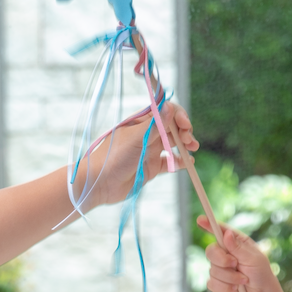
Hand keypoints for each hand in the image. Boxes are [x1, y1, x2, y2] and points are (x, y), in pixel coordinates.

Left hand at [80, 103, 198, 206]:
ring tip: (192, 148)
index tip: (184, 124)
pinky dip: (180, 161)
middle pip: (172, 127)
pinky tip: (188, 163)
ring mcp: (150, 151)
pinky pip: (171, 162)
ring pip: (174, 144)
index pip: (165, 112)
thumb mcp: (136, 138)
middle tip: (188, 140)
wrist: (99, 184)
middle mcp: (147, 135)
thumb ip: (155, 125)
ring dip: (185, 144)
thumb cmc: (113, 157)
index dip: (177, 115)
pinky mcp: (152, 167)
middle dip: (184, 131)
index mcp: (141, 123)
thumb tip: (170, 107)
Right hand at [199, 215, 283, 291]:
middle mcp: (225, 253)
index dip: (209, 225)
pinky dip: (226, 288)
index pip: (220, 231)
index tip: (200, 220)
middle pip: (210, 251)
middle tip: (235, 264)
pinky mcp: (215, 282)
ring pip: (212, 270)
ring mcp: (219, 268)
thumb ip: (238, 248)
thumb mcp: (254, 259)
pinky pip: (212, 283)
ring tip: (243, 280)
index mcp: (235, 243)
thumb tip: (226, 234)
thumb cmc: (261, 274)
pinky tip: (235, 289)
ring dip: (230, 277)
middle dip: (222, 260)